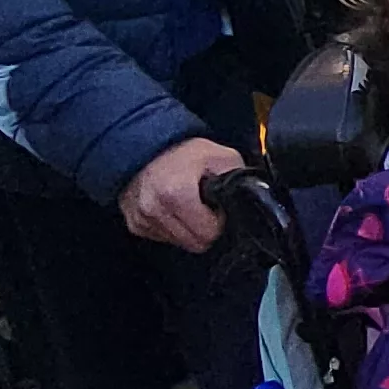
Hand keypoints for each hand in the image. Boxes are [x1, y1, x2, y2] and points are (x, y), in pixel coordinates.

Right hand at [117, 135, 246, 252]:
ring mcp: (142, 219)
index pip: (209, 234)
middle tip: (203, 207)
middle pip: (194, 243)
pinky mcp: (134, 223)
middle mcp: (154, 209)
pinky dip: (171, 227)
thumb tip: (254, 199)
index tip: (216, 207)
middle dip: (205, 228)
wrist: (147, 145)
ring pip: (179, 243)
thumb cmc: (184, 151)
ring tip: (187, 204)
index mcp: (176, 194)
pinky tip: (172, 208)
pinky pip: (162, 238)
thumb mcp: (222, 157)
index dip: (219, 222)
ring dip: (187, 229)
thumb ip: (240, 180)